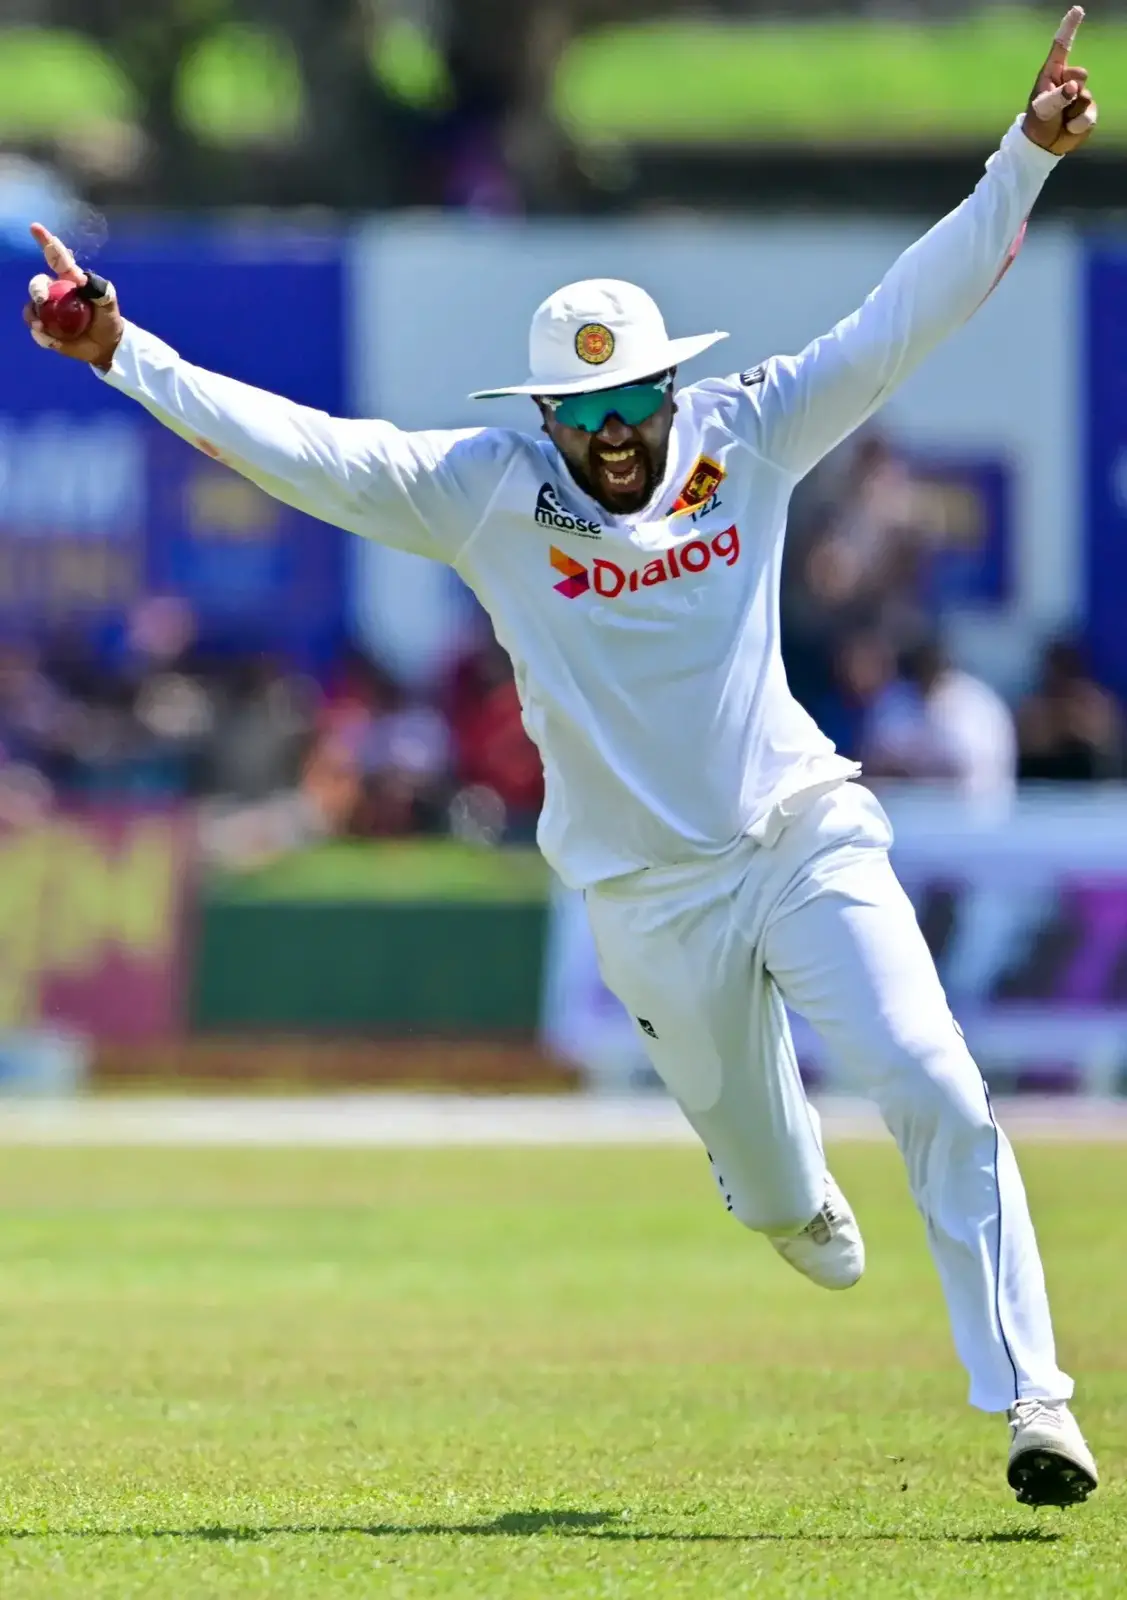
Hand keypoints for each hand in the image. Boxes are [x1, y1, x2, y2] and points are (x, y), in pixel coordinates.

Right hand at [23, 223, 123, 370]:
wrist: (107, 345)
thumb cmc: (108, 318)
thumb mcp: (109, 301)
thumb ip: (99, 289)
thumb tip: (81, 281)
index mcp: (70, 280)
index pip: (56, 258)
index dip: (45, 241)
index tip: (35, 227)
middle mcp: (56, 293)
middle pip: (38, 284)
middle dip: (35, 288)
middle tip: (41, 299)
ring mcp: (50, 311)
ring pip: (32, 307)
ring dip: (33, 314)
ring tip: (41, 326)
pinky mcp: (48, 330)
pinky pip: (37, 330)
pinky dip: (40, 334)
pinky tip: (49, 339)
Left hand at [1023, 6, 1098, 155]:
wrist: (1043, 146)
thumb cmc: (1037, 123)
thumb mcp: (1043, 109)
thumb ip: (1057, 97)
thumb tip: (1074, 88)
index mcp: (1052, 74)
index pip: (1062, 47)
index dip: (1070, 28)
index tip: (1077, 10)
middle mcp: (1067, 80)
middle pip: (1081, 74)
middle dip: (1072, 89)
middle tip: (1059, 104)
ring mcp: (1079, 95)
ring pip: (1086, 96)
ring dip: (1073, 111)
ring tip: (1060, 119)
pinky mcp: (1087, 110)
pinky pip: (1090, 113)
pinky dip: (1080, 124)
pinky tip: (1070, 127)